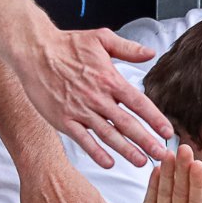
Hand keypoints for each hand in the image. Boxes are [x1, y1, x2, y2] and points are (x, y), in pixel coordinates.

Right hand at [15, 26, 171, 168]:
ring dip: (126, 150)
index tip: (168, 131)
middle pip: (127, 123)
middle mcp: (98, 97)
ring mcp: (80, 110)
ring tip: (142, 162)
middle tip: (162, 154)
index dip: (154, 118)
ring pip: (108, 134)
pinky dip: (96, 152)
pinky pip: (83, 140)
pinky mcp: (63, 119)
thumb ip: (128, 48)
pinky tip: (109, 163)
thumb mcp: (101, 39)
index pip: (138, 102)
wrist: (33, 50)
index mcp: (109, 79)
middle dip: (146, 141)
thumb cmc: (67, 44)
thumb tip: (151, 52)